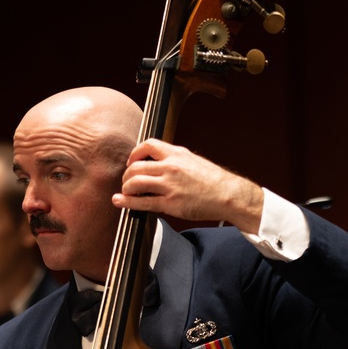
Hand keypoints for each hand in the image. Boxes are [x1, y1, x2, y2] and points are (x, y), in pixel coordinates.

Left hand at [113, 138, 264, 232]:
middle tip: (127, 181)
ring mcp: (170, 185)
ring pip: (135, 182)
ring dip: (126, 187)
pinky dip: (127, 202)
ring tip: (126, 192)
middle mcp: (171, 167)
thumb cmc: (213, 181)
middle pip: (136, 166)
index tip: (131, 161)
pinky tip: (119, 202)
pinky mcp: (170, 203)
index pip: (148, 145)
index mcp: (177, 154)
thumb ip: (175, 160)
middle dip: (127, 174)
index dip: (134, 153)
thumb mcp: (193, 161)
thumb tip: (158, 164)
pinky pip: (142, 202)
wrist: (228, 195)